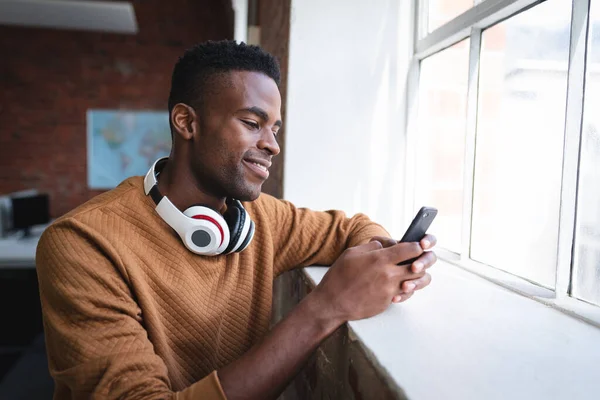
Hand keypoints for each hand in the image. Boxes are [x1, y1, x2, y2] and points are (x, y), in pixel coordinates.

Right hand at [311, 240, 426, 324]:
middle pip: (418, 267)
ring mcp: (389, 290)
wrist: (332, 303)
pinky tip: (396, 286)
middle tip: (416, 260)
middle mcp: (388, 274)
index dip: (417, 246)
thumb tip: (385, 245)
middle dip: (420, 262)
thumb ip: (372, 246)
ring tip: (407, 273)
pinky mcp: (387, 302)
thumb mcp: (352, 253)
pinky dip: (404, 289)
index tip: (416, 246)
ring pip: (414, 282)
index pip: (411, 249)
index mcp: (380, 258)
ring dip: (414, 277)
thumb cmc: (339, 276)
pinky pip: (404, 294)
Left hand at [370, 235, 436, 302]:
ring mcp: (413, 275)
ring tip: (404, 286)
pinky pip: (412, 293)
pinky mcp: (407, 288)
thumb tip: (394, 244)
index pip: (426, 241)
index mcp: (411, 247)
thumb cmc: (371, 257)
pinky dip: (404, 295)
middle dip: (424, 263)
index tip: (422, 244)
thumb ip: (385, 243)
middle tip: (414, 267)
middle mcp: (416, 260)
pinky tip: (394, 297)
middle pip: (430, 259)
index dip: (428, 241)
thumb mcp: (375, 247)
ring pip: (424, 278)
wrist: (363, 275)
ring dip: (417, 282)